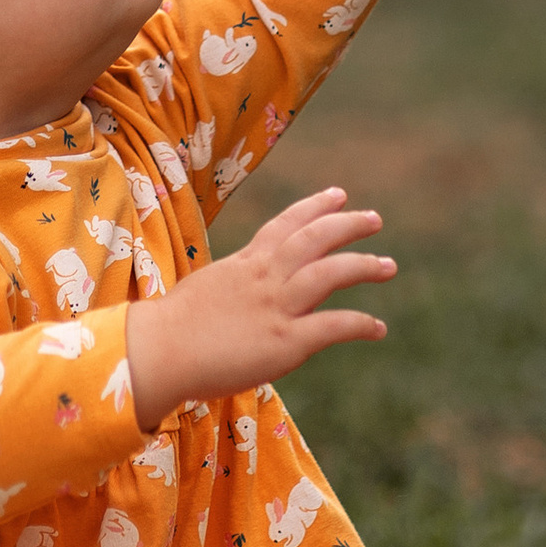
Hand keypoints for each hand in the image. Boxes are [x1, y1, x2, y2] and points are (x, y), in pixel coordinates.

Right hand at [125, 188, 393, 431]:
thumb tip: (237, 294)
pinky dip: (360, 324)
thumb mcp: (205, 291)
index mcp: (244, 264)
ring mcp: (276, 307)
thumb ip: (231, 287)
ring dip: (363, 266)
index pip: (285, 225)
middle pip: (314, 239)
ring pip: (330, 273)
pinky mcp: (285, 341)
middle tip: (374, 219)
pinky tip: (378, 328)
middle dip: (346, 225)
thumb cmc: (170, 329)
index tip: (338, 195)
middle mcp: (264, 277)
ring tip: (388, 265)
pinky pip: (332, 326)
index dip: (314, 208)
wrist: (157, 352)